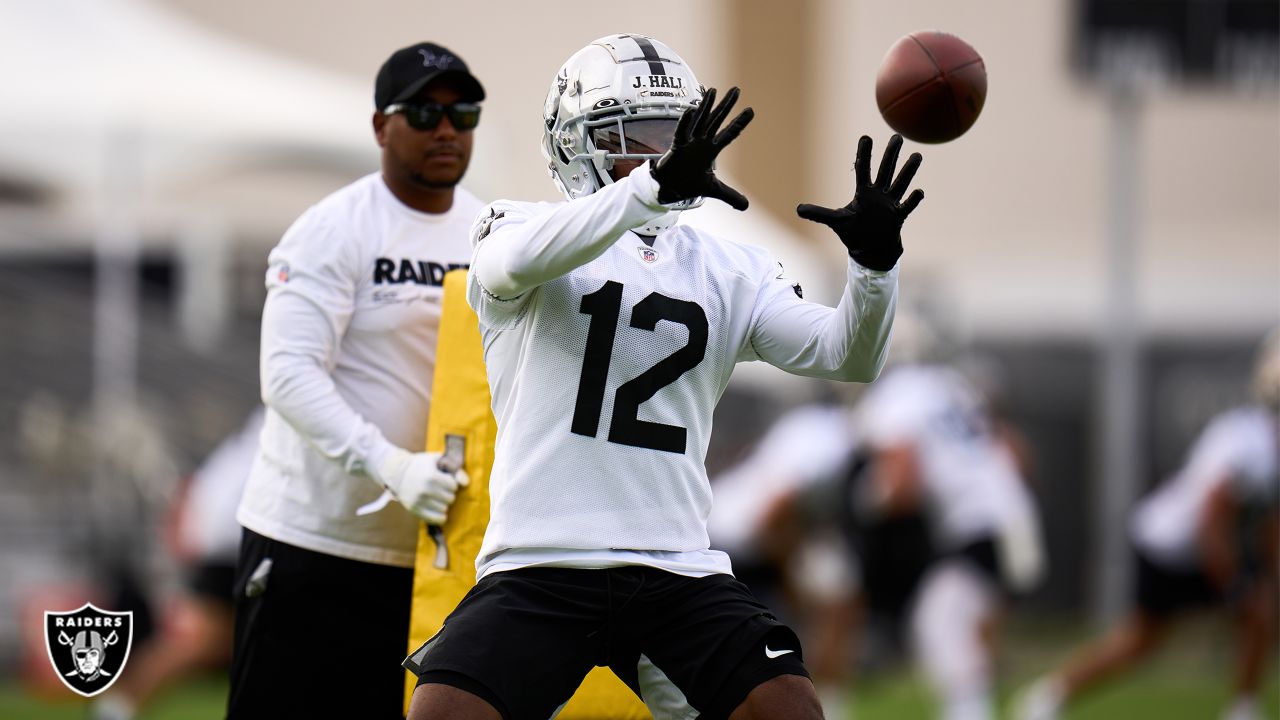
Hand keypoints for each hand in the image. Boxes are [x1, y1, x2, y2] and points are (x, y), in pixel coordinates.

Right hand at [369, 447, 468, 524]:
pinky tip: (437, 509)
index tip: (444, 480)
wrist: (397, 473)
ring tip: (436, 498)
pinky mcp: (414, 510)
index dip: (451, 483)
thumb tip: (466, 483)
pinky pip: (437, 519)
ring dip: (443, 504)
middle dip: (448, 493)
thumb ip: (455, 469)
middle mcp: (424, 490)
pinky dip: (440, 516)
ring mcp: (419, 502)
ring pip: (444, 509)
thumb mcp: (437, 460)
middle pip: (450, 498)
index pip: (453, 486)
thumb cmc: (421, 465)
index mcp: (431, 476)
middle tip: (440, 489)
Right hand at [651, 86, 753, 210]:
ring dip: (706, 105)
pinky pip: (681, 132)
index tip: (751, 110)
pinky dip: (686, 122)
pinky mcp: (677, 147)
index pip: (729, 134)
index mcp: (711, 150)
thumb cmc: (689, 184)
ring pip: (700, 120)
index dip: (740, 123)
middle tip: (737, 90)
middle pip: (717, 120)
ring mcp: (689, 142)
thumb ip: (730, 195)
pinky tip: (692, 109)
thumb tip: (746, 206)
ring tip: (713, 90)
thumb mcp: (713, 190)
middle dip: (727, 106)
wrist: (669, 189)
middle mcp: (702, 142)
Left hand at [797, 134, 923, 270]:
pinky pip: (907, 206)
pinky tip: (919, 191)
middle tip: (897, 137)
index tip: (866, 137)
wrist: (871, 251)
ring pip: (900, 183)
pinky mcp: (899, 217)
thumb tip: (797, 210)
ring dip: (908, 171)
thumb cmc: (854, 233)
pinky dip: (913, 199)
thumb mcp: (836, 222)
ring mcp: (890, 204)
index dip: (864, 154)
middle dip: (891, 154)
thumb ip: (819, 214)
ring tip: (917, 155)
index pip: (864, 169)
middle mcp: (879, 195)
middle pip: (885, 170)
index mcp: (864, 193)